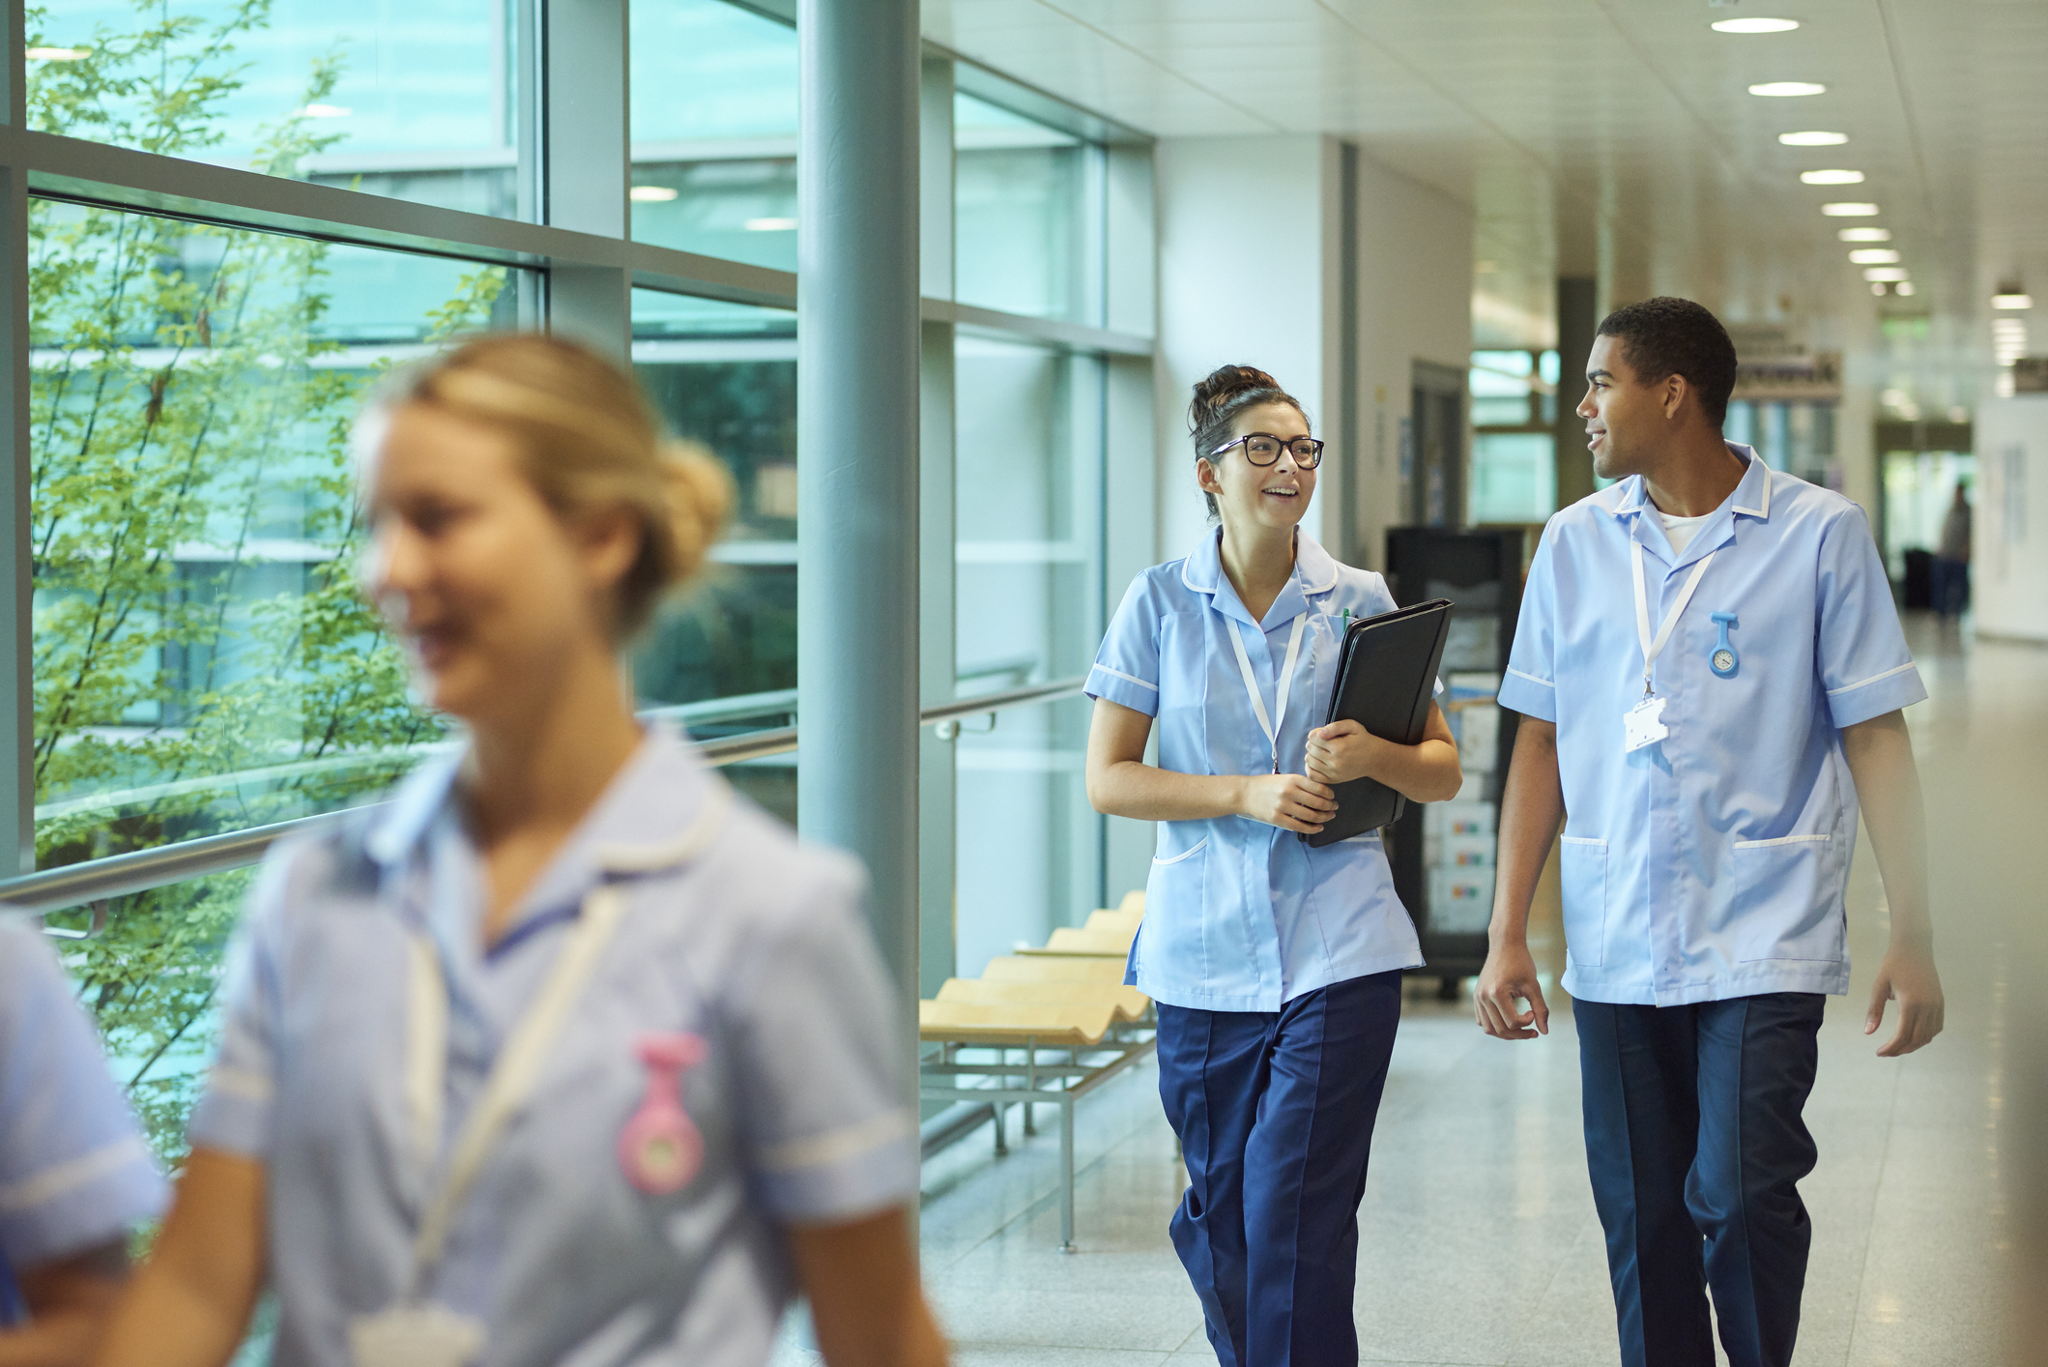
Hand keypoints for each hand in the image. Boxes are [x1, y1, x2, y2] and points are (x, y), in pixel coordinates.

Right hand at [1238, 773, 1337, 834]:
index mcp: (1293, 779)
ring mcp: (1283, 806)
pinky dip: (1312, 828)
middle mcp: (1289, 792)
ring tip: (1328, 817)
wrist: (1245, 793)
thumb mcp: (1285, 778)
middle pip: (1318, 803)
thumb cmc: (1266, 785)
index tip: (1332, 797)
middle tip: (1334, 808)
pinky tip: (1318, 827)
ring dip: (1324, 818)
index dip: (1330, 795)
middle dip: (1330, 807)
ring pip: (1311, 816)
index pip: (1319, 788)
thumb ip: (1302, 784)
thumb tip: (1323, 792)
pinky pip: (1300, 826)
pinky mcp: (1277, 819)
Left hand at [1303, 720, 1379, 785]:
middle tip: (1323, 741)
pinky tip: (1318, 761)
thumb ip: (1335, 727)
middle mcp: (1335, 762)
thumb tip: (1319, 734)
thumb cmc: (1362, 740)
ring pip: (1309, 761)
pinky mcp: (1333, 780)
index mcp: (1339, 747)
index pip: (1313, 738)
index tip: (1324, 734)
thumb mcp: (1352, 726)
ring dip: (1312, 754)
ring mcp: (1334, 773)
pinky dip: (1311, 767)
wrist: (1374, 759)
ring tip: (1321, 750)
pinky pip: (1312, 775)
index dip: (1316, 733)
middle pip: (1310, 749)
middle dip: (1314, 743)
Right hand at [1474, 940, 1549, 1038]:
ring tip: (1521, 1028)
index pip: (1513, 1022)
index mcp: (1497, 993)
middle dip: (1519, 1034)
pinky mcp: (1476, 997)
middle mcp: (1483, 997)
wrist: (1504, 945)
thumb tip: (1545, 1032)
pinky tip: (1508, 1020)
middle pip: (1500, 1029)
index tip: (1534, 1012)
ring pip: (1489, 1029)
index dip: (1528, 1022)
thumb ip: (1540, 1009)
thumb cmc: (1521, 963)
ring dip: (1506, 1033)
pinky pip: (1482, 1021)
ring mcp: (1477, 997)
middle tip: (1533, 1030)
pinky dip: (1495, 1025)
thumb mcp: (1533, 986)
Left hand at [1866, 939, 1943, 1055]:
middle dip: (1901, 1049)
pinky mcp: (1941, 1003)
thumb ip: (1874, 1010)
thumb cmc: (1893, 965)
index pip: (1902, 1035)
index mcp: (1911, 1004)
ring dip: (1914, 1045)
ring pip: (1928, 1036)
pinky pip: (1936, 1027)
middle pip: (1917, 1039)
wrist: (1914, 948)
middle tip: (1886, 1052)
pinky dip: (1925, 1036)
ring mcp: (1937, 1006)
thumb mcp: (1879, 986)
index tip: (1879, 1052)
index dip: (1891, 1048)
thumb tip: (1868, 1032)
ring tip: (1897, 1046)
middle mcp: (1928, 1008)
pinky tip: (1913, 1036)